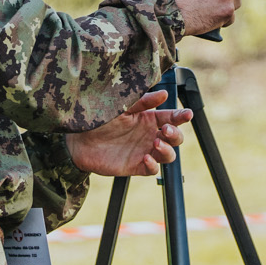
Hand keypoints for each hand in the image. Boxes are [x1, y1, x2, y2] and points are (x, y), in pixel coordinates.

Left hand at [67, 90, 191, 177]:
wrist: (78, 140)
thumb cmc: (99, 120)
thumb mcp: (122, 107)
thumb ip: (142, 102)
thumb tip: (164, 94)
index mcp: (149, 119)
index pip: (172, 118)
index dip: (182, 116)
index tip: (187, 114)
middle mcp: (149, 135)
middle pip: (175, 138)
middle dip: (175, 134)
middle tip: (166, 130)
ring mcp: (144, 151)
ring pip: (168, 155)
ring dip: (167, 150)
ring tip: (155, 144)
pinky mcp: (136, 166)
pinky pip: (152, 169)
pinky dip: (153, 165)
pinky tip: (146, 158)